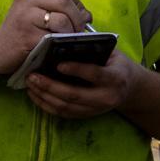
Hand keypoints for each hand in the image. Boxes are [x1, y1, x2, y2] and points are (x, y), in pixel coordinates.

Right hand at [0, 0, 89, 76]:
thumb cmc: (22, 32)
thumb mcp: (37, 13)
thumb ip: (60, 9)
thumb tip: (87, 15)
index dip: (77, 2)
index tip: (79, 16)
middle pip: (64, 1)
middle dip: (77, 18)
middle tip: (78, 31)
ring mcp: (25, 16)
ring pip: (61, 19)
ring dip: (71, 32)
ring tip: (69, 39)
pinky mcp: (26, 36)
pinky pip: (53, 37)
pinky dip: (60, 43)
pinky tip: (58, 47)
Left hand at [24, 51, 139, 121]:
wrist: (129, 88)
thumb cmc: (116, 64)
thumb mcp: (112, 54)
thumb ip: (94, 50)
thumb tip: (65, 44)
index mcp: (115, 78)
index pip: (94, 74)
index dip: (76, 70)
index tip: (58, 64)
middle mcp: (106, 98)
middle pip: (74, 95)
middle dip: (50, 86)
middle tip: (33, 75)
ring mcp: (96, 110)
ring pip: (65, 107)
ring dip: (44, 96)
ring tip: (30, 83)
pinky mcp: (86, 116)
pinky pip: (62, 114)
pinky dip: (46, 105)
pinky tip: (35, 94)